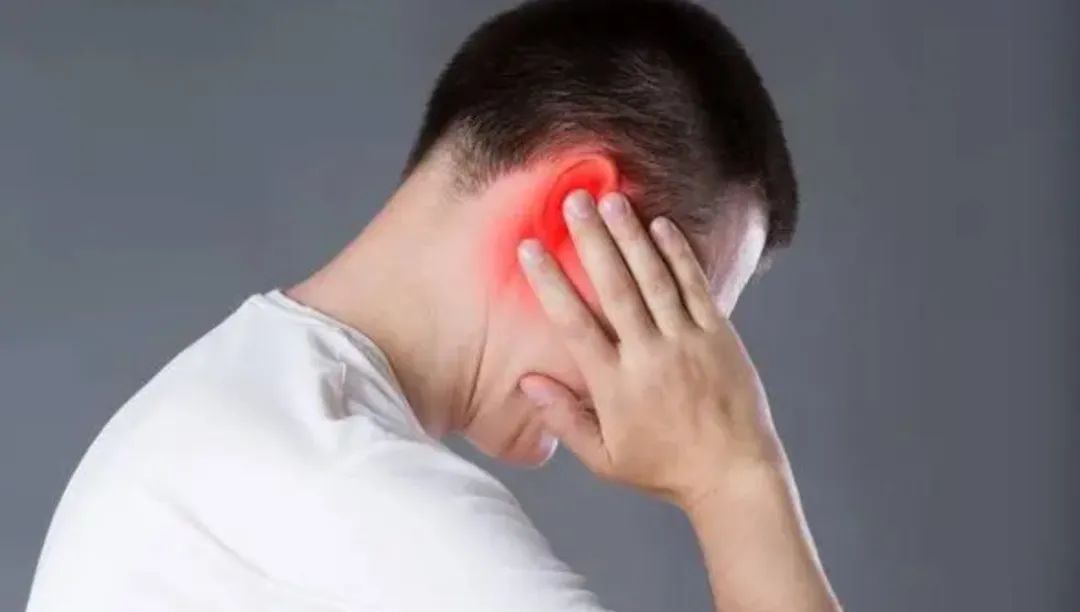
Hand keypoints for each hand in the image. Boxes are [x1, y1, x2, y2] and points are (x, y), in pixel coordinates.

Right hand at [516, 189, 784, 508]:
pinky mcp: (719, 335)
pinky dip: (678, 255)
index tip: (530, 248)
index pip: (574, 324)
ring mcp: (687, 342)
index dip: (550, 283)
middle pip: (614, 287)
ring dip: (631, 236)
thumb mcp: (605, 459)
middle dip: (592, 240)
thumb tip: (528, 382)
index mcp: (615, 386)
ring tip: (612, 199)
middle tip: (573, 201)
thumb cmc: (665, 469)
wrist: (734, 474)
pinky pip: (696, 287)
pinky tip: (661, 226)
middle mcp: (649, 356)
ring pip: (654, 279)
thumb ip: (564, 420)